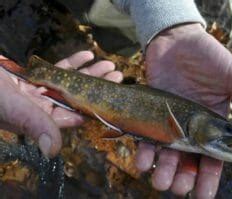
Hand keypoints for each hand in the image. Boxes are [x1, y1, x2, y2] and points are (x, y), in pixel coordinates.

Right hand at [0, 51, 122, 156]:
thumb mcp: (12, 108)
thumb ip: (34, 125)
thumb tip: (53, 150)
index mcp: (39, 119)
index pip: (73, 116)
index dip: (94, 109)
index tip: (114, 101)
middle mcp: (41, 106)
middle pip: (77, 97)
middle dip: (98, 87)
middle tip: (118, 78)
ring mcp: (38, 90)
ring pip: (70, 81)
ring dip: (90, 73)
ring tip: (110, 66)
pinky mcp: (33, 75)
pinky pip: (57, 68)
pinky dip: (72, 62)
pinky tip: (88, 55)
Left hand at [136, 24, 231, 197]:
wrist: (177, 40)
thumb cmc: (208, 57)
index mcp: (213, 123)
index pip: (213, 157)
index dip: (209, 177)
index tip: (204, 195)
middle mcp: (191, 127)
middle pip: (187, 160)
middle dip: (183, 178)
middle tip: (179, 188)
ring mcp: (170, 121)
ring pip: (166, 154)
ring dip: (163, 170)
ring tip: (160, 182)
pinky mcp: (151, 113)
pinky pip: (146, 136)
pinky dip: (143, 150)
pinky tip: (142, 161)